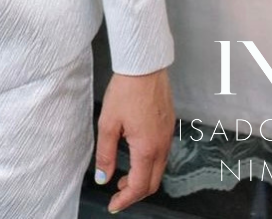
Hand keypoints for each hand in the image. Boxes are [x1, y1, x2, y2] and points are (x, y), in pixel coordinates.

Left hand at [95, 69, 174, 212]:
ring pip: (159, 169)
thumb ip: (106, 153)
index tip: (113, 204)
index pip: (139, 186)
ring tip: (124, 176)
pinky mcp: (168, 127)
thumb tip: (103, 177)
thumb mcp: (108, 122)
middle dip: (135, 192)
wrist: (145, 66)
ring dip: (143, 178)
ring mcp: (168, 137)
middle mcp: (162, 146)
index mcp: (147, 148)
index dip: (125, 199)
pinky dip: (149, 164)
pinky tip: (136, 156)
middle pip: (153, 182)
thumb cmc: (126, 90)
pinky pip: (162, 154)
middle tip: (118, 193)